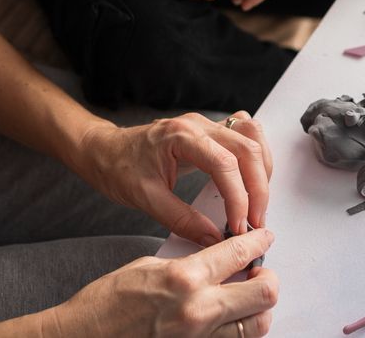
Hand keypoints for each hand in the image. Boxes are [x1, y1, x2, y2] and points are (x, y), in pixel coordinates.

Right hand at [53, 228, 277, 336]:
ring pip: (258, 325)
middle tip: (260, 270)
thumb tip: (214, 260)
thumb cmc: (106, 304)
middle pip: (264, 293)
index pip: (239, 253)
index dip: (258, 242)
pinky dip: (239, 330)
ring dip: (258, 308)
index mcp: (185, 278)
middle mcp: (199, 310)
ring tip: (248, 296)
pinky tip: (230, 319)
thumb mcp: (147, 267)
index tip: (264, 238)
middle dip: (268, 277)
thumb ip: (187, 263)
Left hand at [72, 111, 272, 244]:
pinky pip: (244, 134)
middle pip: (247, 148)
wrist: (103, 151)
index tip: (240, 225)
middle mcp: (198, 125)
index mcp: (181, 136)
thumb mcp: (145, 199)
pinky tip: (251, 180)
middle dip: (257, 188)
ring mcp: (205, 125)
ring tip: (256, 204)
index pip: (225, 163)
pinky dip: (255, 157)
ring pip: (252, 137)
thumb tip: (214, 239)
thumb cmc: (118, 167)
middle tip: (255, 222)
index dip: (238, 197)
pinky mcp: (209, 132)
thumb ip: (182, 220)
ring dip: (261, 171)